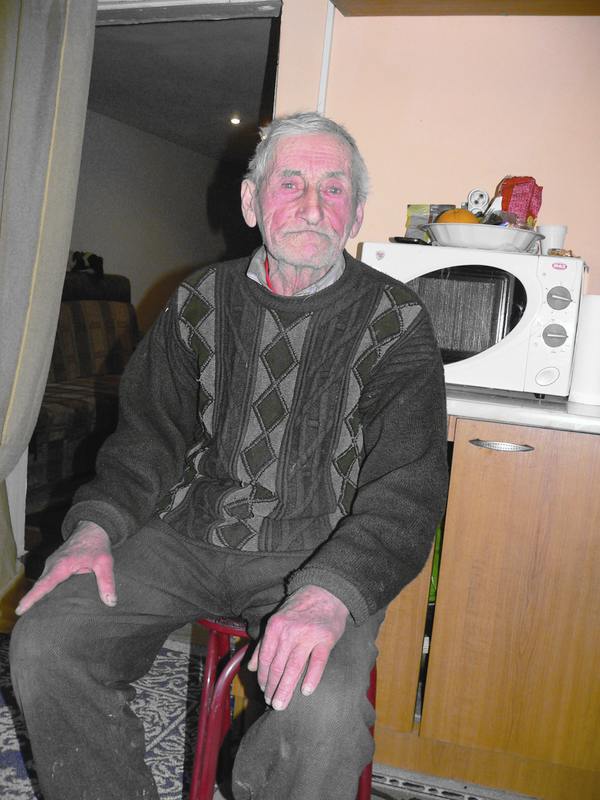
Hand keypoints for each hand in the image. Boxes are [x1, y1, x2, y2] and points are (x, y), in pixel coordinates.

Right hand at [16, 522, 115, 614]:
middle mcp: (52, 565)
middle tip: (27, 618)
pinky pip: (47, 579)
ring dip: (39, 596)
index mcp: (62, 565)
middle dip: (32, 601)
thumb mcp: (105, 562)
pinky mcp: (54, 564)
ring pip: (43, 582)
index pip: (44, 584)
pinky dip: (45, 589)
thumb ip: (106, 581)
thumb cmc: (97, 545)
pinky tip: (47, 602)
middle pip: (40, 586)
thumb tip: (111, 602)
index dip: (32, 598)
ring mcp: (51, 564)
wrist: (92, 527)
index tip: (21, 609)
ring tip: (35, 615)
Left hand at [247, 585, 347, 710]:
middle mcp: (289, 632)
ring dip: (286, 688)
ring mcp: (308, 635)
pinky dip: (311, 677)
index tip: (263, 690)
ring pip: (294, 667)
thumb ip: (263, 644)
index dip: (262, 677)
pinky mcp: (326, 638)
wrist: (326, 591)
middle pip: (277, 666)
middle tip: (271, 704)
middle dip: (272, 687)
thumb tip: (251, 667)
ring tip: (281, 704)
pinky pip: (318, 662)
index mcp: (275, 627)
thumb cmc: (299, 608)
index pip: (265, 658)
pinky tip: (305, 691)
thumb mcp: (277, 620)